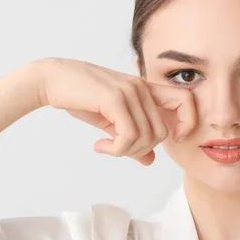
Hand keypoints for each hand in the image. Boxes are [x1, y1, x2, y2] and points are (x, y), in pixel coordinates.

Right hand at [36, 58, 196, 164]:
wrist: (52, 79)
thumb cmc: (81, 98)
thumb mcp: (111, 122)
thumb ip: (132, 139)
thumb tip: (150, 160)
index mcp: (146, 89)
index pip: (186, 100)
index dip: (187, 121)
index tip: (173, 138)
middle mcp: (142, 88)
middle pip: (161, 133)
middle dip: (141, 149)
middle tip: (118, 149)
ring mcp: (130, 91)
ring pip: (145, 137)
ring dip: (125, 151)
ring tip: (107, 147)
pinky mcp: (115, 99)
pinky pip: (129, 136)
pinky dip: (116, 149)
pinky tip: (100, 145)